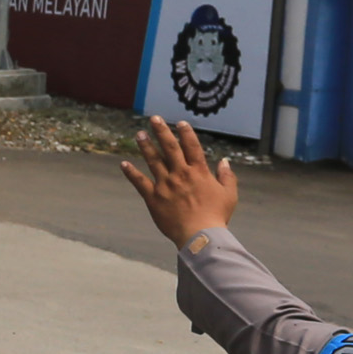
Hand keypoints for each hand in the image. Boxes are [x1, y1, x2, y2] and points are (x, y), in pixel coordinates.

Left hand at [122, 118, 237, 247]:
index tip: (180, 122)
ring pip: (153, 161)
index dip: (186, 133)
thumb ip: (227, 176)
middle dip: (162, 131)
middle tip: (154, 118)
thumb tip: (224, 161)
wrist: (200, 235)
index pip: (191, 147)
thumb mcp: (229, 195)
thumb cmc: (216, 216)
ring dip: (145, 146)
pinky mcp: (153, 198)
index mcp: (199, 172)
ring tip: (139, 134)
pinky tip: (123, 164)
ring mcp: (166, 185)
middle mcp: (181, 174)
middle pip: (170, 148)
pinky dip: (131, 173)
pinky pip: (140, 182)